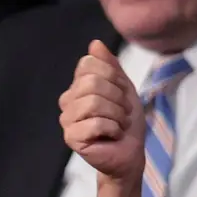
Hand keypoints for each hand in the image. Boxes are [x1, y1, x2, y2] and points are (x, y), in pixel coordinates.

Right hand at [58, 40, 143, 183]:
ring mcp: (67, 119)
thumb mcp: (125, 89)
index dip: (114, 78)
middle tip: (122, 113)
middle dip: (118, 98)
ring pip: (94, 102)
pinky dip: (113, 129)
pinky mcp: (71, 137)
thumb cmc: (127, 123)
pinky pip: (95, 123)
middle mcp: (68, 100)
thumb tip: (95, 43)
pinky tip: (113, 136)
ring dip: (117, 115)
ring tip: (118, 124)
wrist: (130, 154)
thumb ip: (111, 66)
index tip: (122, 95)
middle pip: (92, 82)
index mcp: (78, 85)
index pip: (90, 64)